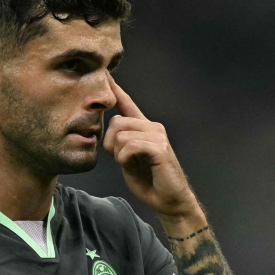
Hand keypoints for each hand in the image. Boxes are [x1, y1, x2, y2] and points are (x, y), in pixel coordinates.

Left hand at [103, 73, 197, 219]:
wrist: (169, 200)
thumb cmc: (149, 181)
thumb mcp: (129, 159)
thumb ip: (120, 144)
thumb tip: (109, 135)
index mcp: (144, 128)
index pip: (127, 103)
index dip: (115, 89)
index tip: (105, 74)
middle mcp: (152, 127)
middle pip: (117, 121)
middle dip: (110, 142)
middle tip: (120, 158)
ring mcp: (158, 136)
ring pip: (122, 134)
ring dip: (119, 154)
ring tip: (130, 164)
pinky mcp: (160, 148)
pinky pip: (130, 146)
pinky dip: (126, 159)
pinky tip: (135, 166)